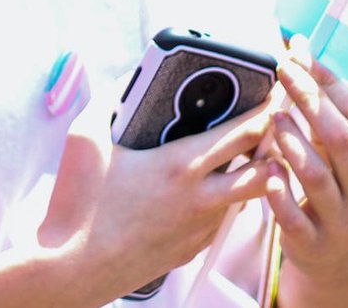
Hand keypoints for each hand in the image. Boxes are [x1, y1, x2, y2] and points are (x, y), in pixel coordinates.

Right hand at [38, 102, 272, 303]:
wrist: (71, 269)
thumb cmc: (78, 203)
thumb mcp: (85, 136)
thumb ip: (110, 98)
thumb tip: (130, 78)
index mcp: (180, 167)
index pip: (244, 134)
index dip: (267, 111)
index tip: (276, 94)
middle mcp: (200, 200)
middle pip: (263, 170)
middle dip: (275, 144)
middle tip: (272, 126)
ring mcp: (199, 230)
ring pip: (245, 198)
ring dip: (250, 175)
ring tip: (237, 156)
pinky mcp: (190, 250)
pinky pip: (220, 220)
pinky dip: (222, 200)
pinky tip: (201, 190)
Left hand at [269, 44, 347, 307]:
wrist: (342, 267)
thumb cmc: (341, 195)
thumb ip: (329, 114)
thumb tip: (302, 49)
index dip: (331, 80)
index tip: (303, 53)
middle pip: (340, 138)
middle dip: (310, 98)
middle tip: (282, 70)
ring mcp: (341, 223)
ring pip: (317, 176)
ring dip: (291, 141)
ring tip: (273, 117)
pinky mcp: (312, 245)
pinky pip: (292, 216)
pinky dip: (278, 190)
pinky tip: (266, 168)